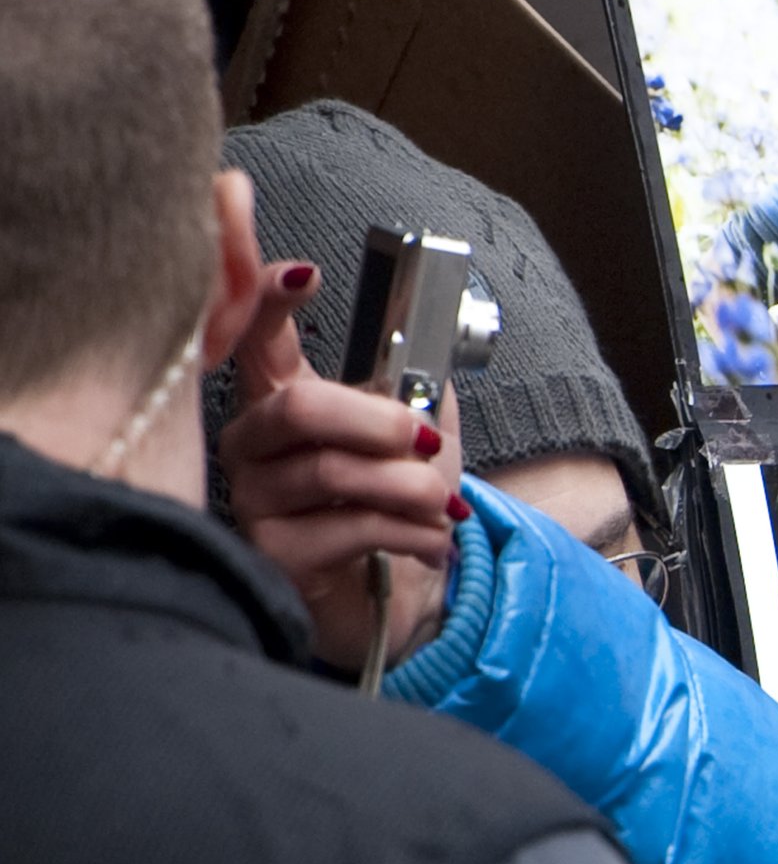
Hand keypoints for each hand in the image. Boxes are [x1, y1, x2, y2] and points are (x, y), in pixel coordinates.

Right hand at [220, 261, 465, 674]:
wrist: (396, 590)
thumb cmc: (394, 503)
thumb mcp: (416, 437)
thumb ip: (417, 390)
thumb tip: (428, 362)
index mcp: (279, 398)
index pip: (253, 337)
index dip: (268, 302)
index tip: (303, 274)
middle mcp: (250, 444)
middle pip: (300, 407)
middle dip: (379, 421)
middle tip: (425, 440)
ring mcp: (253, 500)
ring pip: (334, 473)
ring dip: (409, 487)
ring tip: (441, 504)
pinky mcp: (274, 553)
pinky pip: (350, 528)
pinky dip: (411, 531)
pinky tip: (430, 540)